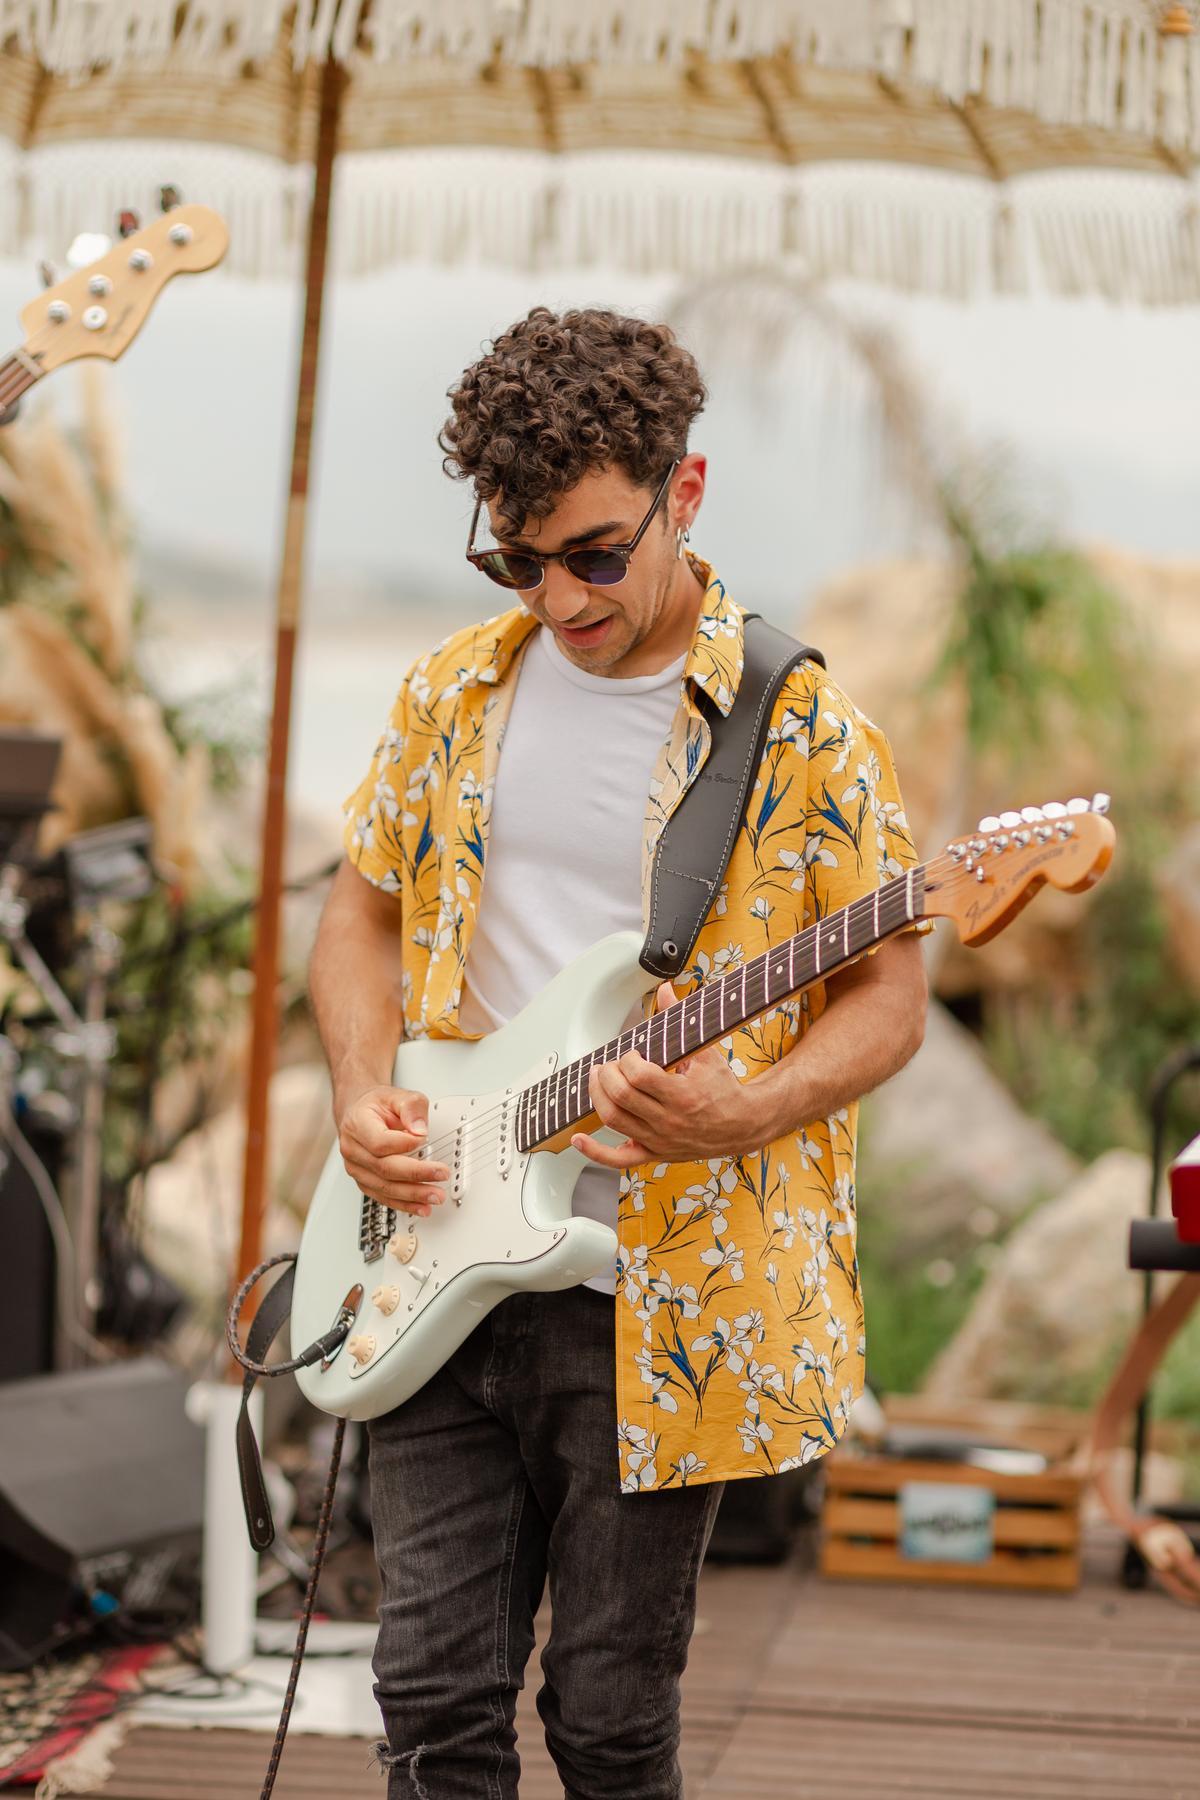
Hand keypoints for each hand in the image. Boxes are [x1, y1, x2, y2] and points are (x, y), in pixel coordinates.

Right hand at [337, 1085, 447, 1215]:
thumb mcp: (397, 1095)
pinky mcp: (365, 1181)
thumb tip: (420, 1130)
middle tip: (440, 1175)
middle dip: (416, 1174)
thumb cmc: (376, 1105)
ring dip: (412, 1195)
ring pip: (384, 1186)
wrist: (360, 1113)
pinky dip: (403, 1204)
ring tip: (435, 1196)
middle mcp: (353, 1149)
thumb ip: (412, 1107)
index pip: (380, 1142)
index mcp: (357, 1124)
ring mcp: (357, 1168)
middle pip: (384, 1168)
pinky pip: (383, 1196)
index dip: (404, 1144)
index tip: (424, 1139)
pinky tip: (420, 1207)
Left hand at [571, 981, 765, 1171]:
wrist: (742, 1125)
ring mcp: (659, 1140)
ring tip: (599, 1080)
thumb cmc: (724, 1088)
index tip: (632, 1053)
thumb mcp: (705, 1052)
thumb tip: (665, 990)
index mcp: (682, 1095)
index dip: (627, 1059)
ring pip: (613, 1120)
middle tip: (609, 1064)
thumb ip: (680, 1021)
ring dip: (597, 1096)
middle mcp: (668, 1120)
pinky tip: (577, 1139)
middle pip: (621, 1096)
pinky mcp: (654, 1153)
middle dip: (607, 1074)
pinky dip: (595, 1151)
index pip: (639, 1075)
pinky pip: (619, 1158)